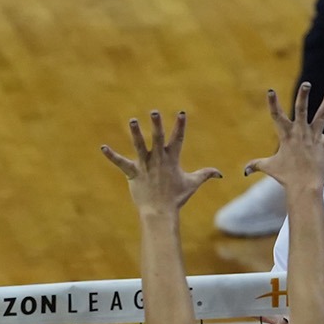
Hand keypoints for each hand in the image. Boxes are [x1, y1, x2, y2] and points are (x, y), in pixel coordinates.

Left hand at [101, 111, 221, 215]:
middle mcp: (158, 160)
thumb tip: (220, 174)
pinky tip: (103, 148)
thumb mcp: (192, 184)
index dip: (180, 125)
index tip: (181, 112)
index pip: (178, 139)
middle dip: (156, 125)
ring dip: (135, 133)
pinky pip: (121, 163)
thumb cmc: (176, 198)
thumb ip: (206, 175)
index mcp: (172, 160)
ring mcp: (145, 166)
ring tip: (132, 120)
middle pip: (157, 138)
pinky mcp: (133, 174)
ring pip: (139, 146)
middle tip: (154, 112)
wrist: (160, 212)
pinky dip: (112, 156)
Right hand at [241, 83, 323, 191]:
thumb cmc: (286, 177)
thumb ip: (256, 165)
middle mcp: (300, 133)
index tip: (271, 90)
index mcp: (286, 136)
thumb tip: (244, 171)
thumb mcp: (269, 168)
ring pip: (322, 116)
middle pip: (301, 110)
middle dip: (303, 96)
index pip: (276, 116)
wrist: (303, 187)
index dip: (273, 103)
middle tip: (307, 84)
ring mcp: (314, 138)